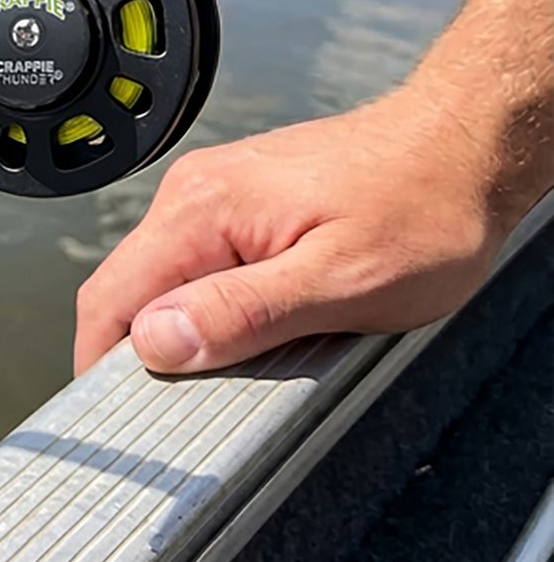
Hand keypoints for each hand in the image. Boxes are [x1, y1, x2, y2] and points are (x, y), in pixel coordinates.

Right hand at [72, 85, 529, 375]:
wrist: (461, 144)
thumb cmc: (421, 207)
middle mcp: (193, 193)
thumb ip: (240, 312)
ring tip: (239, 367)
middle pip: (130, 288)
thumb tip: (155, 341)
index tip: (121, 417)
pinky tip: (259, 326)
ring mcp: (214, 192)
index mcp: (201, 209)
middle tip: (194, 407)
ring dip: (187, 329)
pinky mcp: (239, 200)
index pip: (111, 296)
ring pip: (165, 278)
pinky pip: (198, 262)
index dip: (101, 363)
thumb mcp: (338, 282)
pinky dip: (212, 304)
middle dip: (147, 353)